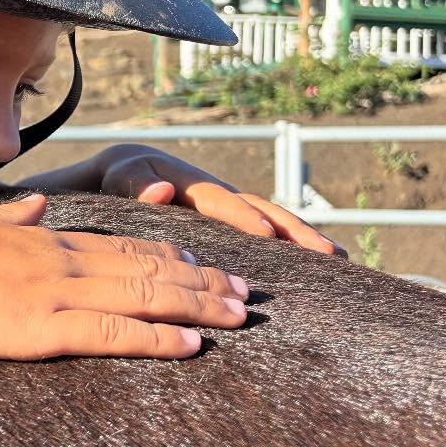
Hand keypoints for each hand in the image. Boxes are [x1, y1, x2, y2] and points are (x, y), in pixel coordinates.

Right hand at [0, 193, 249, 360]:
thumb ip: (13, 218)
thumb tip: (40, 203)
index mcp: (43, 240)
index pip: (121, 245)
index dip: (167, 257)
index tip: (202, 264)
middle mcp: (60, 261)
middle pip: (147, 269)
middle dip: (202, 281)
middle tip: (244, 292)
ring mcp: (53, 293)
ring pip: (143, 298)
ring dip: (197, 307)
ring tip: (237, 316)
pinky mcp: (39, 328)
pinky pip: (112, 335)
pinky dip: (157, 339)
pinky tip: (191, 345)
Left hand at [95, 145, 343, 256]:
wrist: (112, 174)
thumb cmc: (105, 179)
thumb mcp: (111, 175)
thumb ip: (128, 181)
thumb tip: (161, 190)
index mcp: (186, 182)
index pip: (217, 200)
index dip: (240, 216)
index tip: (265, 234)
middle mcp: (214, 193)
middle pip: (260, 209)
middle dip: (292, 230)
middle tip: (327, 253)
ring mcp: (225, 211)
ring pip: (269, 222)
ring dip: (301, 240)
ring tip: (340, 261)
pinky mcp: (228, 227)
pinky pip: (262, 238)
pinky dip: (289, 250)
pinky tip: (321, 272)